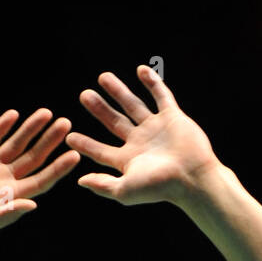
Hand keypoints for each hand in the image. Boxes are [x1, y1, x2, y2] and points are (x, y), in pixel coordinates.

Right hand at [0, 108, 80, 243]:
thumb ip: (5, 215)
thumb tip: (33, 205)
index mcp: (10, 198)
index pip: (41, 180)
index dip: (58, 168)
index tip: (74, 154)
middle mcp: (4, 182)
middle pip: (34, 158)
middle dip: (50, 141)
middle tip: (67, 124)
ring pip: (16, 145)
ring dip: (31, 129)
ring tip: (47, 113)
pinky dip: (2, 127)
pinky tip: (14, 115)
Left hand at [64, 65, 220, 206]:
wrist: (192, 178)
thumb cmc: (159, 187)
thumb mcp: (125, 190)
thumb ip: (103, 185)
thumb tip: (80, 180)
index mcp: (129, 161)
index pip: (101, 151)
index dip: (85, 144)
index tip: (69, 136)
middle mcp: (140, 143)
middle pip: (114, 122)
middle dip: (99, 109)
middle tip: (84, 95)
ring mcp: (156, 129)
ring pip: (133, 105)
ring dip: (118, 91)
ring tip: (103, 77)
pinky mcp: (173, 117)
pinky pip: (161, 96)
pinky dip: (153, 83)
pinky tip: (141, 70)